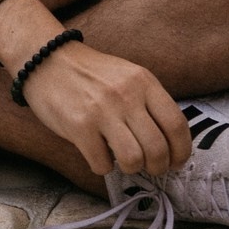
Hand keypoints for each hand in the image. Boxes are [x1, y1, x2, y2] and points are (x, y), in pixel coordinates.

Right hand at [19, 40, 192, 177]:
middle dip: (158, 167)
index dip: (181, 150)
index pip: (176, 124)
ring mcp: (101, 111)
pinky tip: (98, 155)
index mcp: (143, 82)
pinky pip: (102, 164)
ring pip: (133, 160)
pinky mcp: (79, 126)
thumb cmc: (90, 74)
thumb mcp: (127, 76)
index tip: (177, 161)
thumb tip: (169, 143)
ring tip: (125, 162)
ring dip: (132, 169)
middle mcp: (126, 95)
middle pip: (158, 148)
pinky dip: (103, 167)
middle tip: (151, 168)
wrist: (47, 59)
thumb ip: (148, 102)